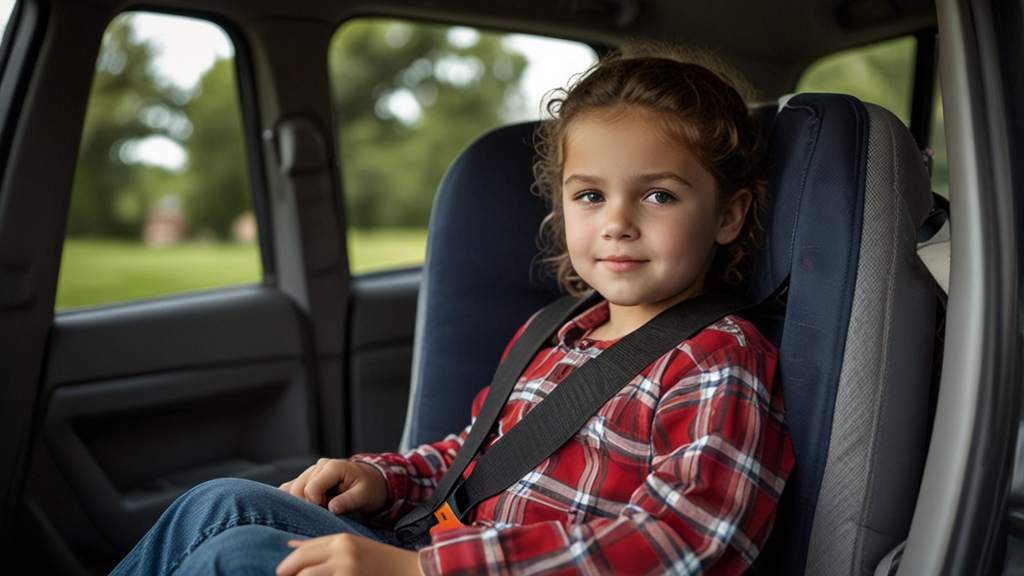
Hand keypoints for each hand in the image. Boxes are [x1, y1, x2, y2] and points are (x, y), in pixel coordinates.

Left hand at [275, 534, 423, 575]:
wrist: (409, 571)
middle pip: (302, 568)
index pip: (303, 552)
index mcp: (341, 540)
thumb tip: (290, 546)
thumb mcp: (351, 545)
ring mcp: (347, 573)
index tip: (281, 572)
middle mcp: (343, 555)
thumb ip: (321, 546)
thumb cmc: (379, 560)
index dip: (288, 564)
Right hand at [279, 459, 388, 514]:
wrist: (371, 481)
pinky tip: (300, 509)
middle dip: (306, 505)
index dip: (314, 504)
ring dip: (300, 503)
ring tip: (317, 510)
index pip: (311, 488)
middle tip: (322, 514)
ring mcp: (311, 472)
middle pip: (298, 488)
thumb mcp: (364, 494)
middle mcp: (319, 466)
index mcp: (333, 467)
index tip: (326, 512)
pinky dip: (291, 499)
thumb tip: (332, 508)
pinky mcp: (307, 479)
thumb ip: (348, 501)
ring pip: (292, 488)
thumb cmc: (369, 487)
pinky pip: (290, 487)